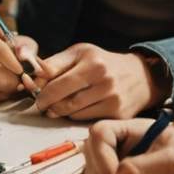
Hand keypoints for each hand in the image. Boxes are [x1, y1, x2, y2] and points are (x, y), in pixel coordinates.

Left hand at [32, 44, 158, 119]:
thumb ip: (54, 63)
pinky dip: (75, 116)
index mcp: (92, 62)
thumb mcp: (80, 53)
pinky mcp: (117, 114)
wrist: (141, 76)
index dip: (39, 89)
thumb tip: (32, 75)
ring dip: (59, 111)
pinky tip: (74, 109)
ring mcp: (112, 99)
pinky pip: (85, 119)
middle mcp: (104, 80)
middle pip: (62, 100)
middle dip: (46, 103)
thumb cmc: (103, 63)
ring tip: (55, 106)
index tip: (33, 91)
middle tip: (41, 104)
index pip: (55, 80)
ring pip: (72, 112)